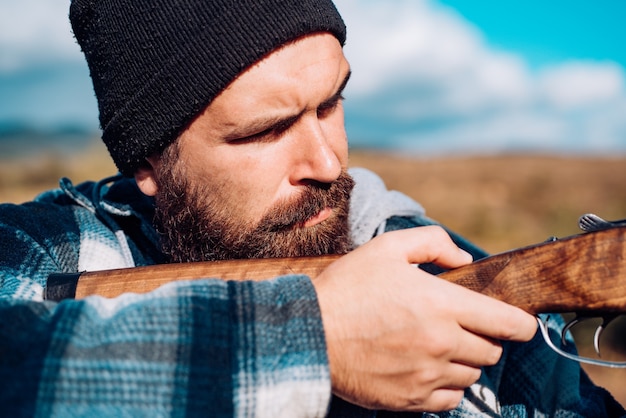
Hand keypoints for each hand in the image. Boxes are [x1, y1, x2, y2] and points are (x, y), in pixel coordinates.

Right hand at [313, 226, 536, 411]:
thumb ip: (432, 243)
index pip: (508, 323)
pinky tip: (426, 368)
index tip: (522, 324)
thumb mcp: (386, 249)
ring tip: (436, 346)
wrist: (310, 333)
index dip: (523, 324)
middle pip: (491, 351)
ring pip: (471, 375)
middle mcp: (442, 344)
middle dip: (483, 337)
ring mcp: (428, 375)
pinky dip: (447, 385)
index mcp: (442, 305)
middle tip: (458, 326)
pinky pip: (450, 399)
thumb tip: (464, 258)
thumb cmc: (347, 288)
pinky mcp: (411, 398)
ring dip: (463, 361)